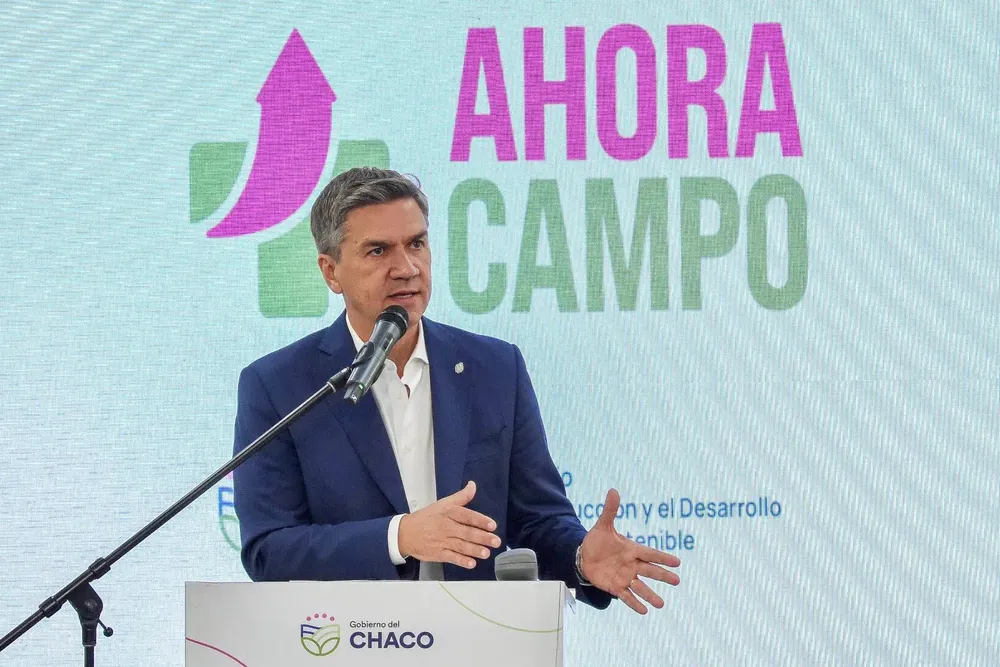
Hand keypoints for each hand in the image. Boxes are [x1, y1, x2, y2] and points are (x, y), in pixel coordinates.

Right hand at [397, 481, 500, 568]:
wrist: (405, 533)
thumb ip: (461, 497)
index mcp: (449, 513)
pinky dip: (461, 561)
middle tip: (496, 541)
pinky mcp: (438, 553)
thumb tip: (473, 485)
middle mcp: (446, 527)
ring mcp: (442, 541)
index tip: (492, 525)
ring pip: (461, 546)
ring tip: (486, 553)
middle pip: (467, 532)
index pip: (467, 516)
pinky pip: (451, 558)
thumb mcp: (443, 503)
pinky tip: (471, 563)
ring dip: (474, 550)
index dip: (480, 520)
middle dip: (483, 537)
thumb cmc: (426, 517)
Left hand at [579, 488, 680, 613]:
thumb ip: (610, 510)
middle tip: (677, 581)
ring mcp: (624, 577)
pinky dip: (634, 603)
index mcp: (632, 549)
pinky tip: (644, 611)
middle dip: (662, 576)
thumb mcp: (603, 525)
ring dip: (650, 595)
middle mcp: (631, 565)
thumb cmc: (597, 541)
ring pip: (640, 587)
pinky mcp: (615, 587)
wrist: (583, 555)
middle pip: (649, 571)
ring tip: (661, 604)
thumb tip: (613, 490)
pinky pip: (626, 596)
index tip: (677, 562)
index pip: (649, 553)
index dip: (662, 557)